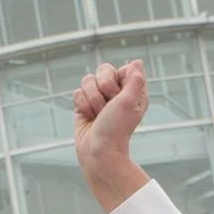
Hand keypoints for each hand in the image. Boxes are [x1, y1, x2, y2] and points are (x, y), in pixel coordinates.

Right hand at [71, 60, 152, 211]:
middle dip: (103, 88)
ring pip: (87, 80)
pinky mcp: (84, 105)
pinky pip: (76, 92)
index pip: (123, 69)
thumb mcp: (129, 102)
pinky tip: (88, 117)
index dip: (118, 79)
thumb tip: (137, 62)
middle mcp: (116, 94)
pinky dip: (82, 105)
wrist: (98, 152)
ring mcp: (99, 99)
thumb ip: (135, 80)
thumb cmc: (116, 129)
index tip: (120, 95)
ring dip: (92, 99)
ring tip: (98, 115)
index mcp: (132, 92)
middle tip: (108, 107)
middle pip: (103, 70)